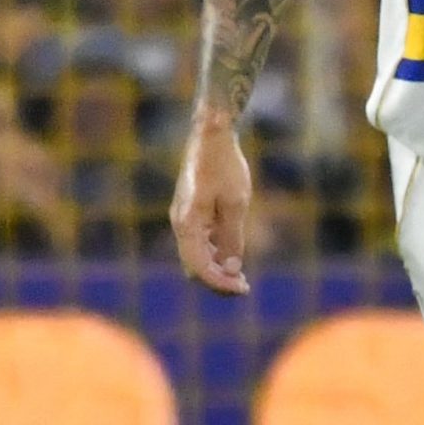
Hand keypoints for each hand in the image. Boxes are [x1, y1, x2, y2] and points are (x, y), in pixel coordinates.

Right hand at [171, 109, 251, 295]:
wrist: (212, 135)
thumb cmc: (225, 166)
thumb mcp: (235, 204)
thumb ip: (232, 238)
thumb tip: (232, 269)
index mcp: (187, 223)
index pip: (200, 267)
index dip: (220, 283)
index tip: (242, 289)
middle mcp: (179, 223)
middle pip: (193, 266)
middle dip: (217, 280)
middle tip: (244, 287)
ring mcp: (182, 218)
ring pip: (195, 256)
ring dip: (215, 268)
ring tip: (241, 277)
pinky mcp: (189, 212)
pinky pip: (198, 242)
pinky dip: (213, 253)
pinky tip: (232, 256)